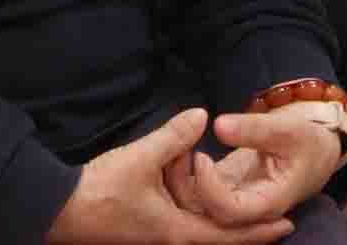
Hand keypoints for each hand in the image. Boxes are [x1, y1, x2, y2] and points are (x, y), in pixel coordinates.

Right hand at [47, 110, 292, 244]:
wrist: (58, 211)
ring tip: (246, 201)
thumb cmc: (102, 190)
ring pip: (200, 228)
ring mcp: (158, 236)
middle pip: (219, 237)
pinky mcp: (146, 229)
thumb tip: (202, 114)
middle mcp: (172, 239)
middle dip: (248, 228)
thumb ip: (175, 136)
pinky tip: (201, 193)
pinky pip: (183, 221)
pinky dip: (199, 208)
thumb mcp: (142, 157)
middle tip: (278, 217)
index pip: (229, 236)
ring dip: (221, 215)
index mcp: (178, 231)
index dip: (259, 231)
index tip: (287, 224)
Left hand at [164, 107, 345, 227]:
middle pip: (208, 215)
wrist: (316, 152)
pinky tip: (177, 148)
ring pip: (198, 206)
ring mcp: (235, 202)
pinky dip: (184, 174)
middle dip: (186, 187)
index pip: (230, 210)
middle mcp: (248, 211)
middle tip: (174, 153)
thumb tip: (218, 125)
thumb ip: (254, 129)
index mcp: (268, 203)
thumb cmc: (307, 142)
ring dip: (180, 181)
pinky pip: (198, 191)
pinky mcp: (224, 189)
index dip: (211, 188)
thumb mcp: (288, 129)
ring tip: (172, 148)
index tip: (199, 156)